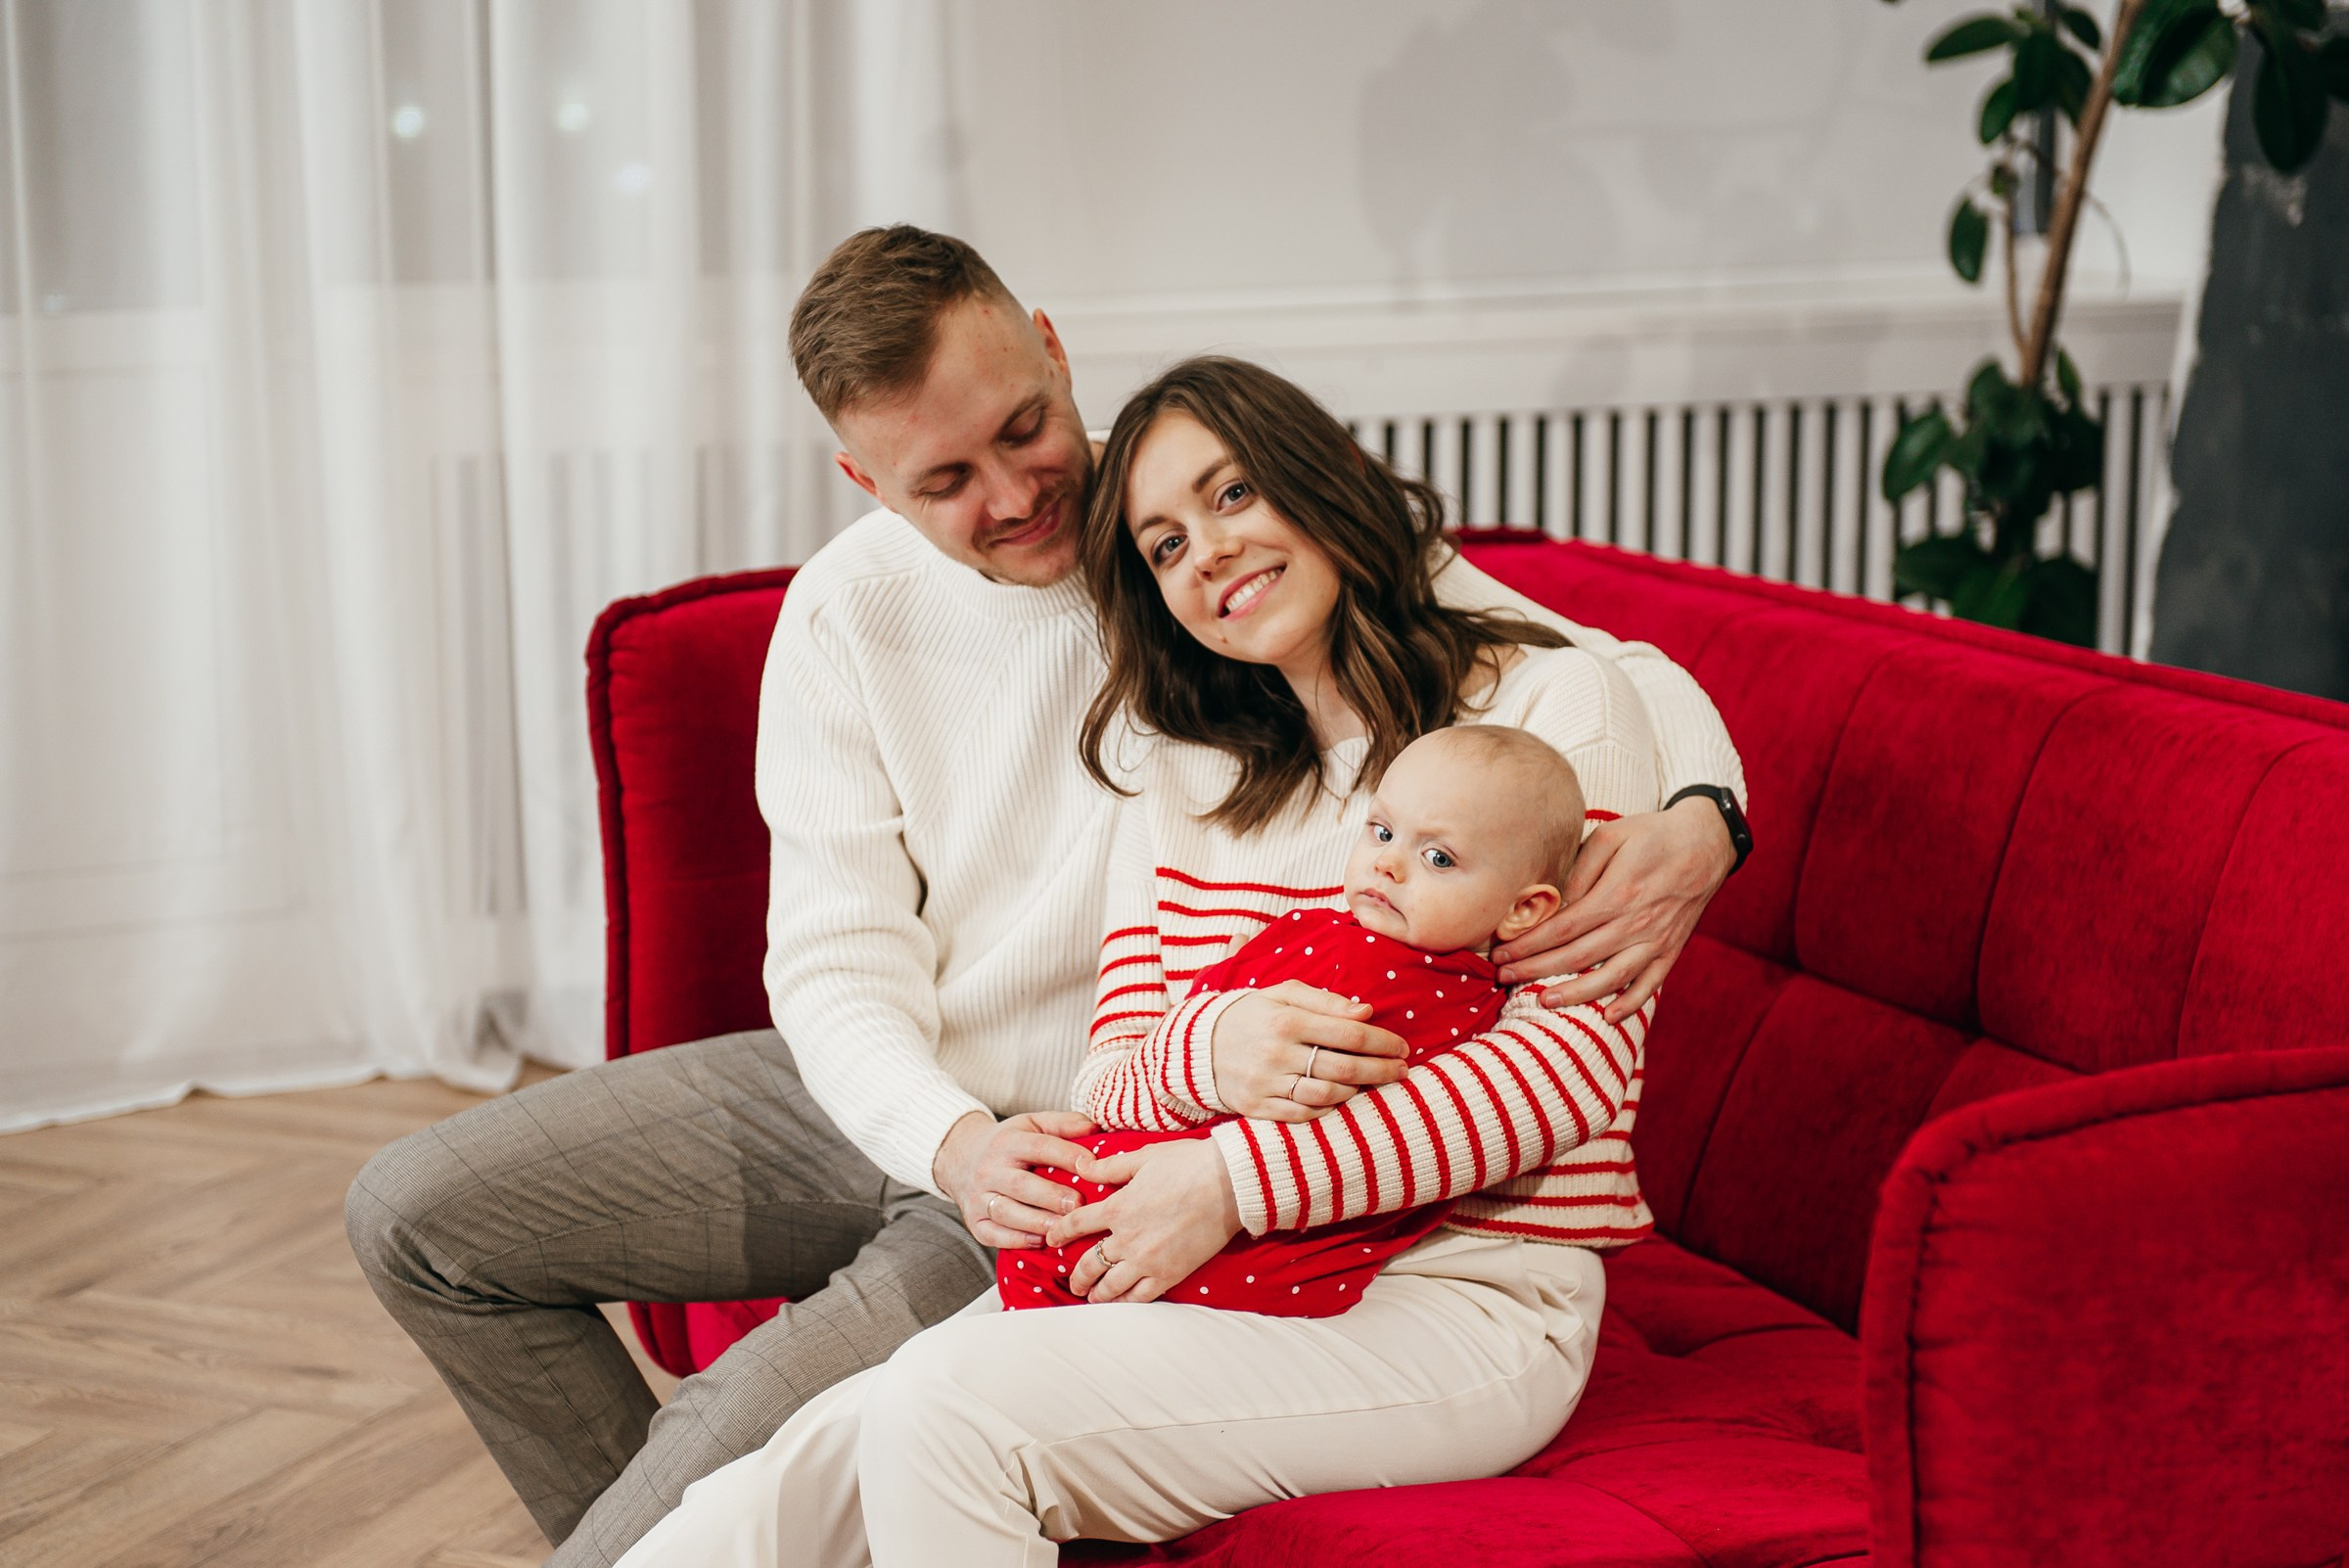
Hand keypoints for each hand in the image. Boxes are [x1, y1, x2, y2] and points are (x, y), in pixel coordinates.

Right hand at [932, 1109, 1096, 1248]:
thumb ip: (1063, 1124)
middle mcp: (989, 1169)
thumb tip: (1094, 1128)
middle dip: (1051, 1196)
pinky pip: (993, 1234)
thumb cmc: (1008, 1142)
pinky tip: (1040, 1241)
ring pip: (1006, 1212)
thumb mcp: (1032, 1124)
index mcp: (1007, 1142)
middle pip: (1021, 1184)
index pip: (1039, 1147)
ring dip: (1036, 1222)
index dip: (1066, 1155)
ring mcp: (979, 1197)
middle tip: (1079, 1204)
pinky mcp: (974, 1221)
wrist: (960, 1157)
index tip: (1091, 1165)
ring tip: (1062, 1228)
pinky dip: (1016, 1240)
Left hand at [1046, 1138, 1241, 1303]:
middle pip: (1089, 1264)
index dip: (1060, 1233)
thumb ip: (1110, 1167)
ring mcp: (1147, 1260)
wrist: (1229, 1184)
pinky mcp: (1170, 1273)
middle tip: (1073, 1283)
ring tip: (1092, 1298)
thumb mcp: (1144, 1157)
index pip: (1076, 1224)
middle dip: (1077, 1276)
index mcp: (1118, 1207)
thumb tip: (1082, 1166)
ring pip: (1110, 1286)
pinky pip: (1140, 1296)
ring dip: (1096, 1293)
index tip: (1052, 1240)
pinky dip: (1126, 1301)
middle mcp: (1126, 1238)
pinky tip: (1121, 1302)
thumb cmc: (1188, 1163)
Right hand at [1209, 983, 1408, 1119]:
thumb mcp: (1283, 994)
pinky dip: (1329, 1107)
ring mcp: (1266, 1083)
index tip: (1402, 1046)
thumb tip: (1366, 1011)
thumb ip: (1325, 1001)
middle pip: (1344, 1067)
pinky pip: (1304, 1114)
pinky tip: (1342, 1097)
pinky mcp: (1257, 1108)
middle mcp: (1276, 1053)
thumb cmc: (1252, 1014)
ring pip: (1327, 1094)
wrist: (1199, 1045)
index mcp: (1286, 1019)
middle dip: (1381, 1070)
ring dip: (1358, 1090)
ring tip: (1372, 1083)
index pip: (1348, 1032)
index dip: (1382, 1041)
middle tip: (1402, 1070)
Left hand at [1490, 795, 1734, 1022]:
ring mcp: (1657, 940)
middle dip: (1537, 970)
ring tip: (1544, 1002)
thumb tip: (1558, 902)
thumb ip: (1581, 869)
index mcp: (1617, 893)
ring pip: (1612, 978)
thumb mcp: (1611, 835)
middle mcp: (1637, 922)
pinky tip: (1606, 1016)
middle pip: (1578, 956)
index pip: (1562, 928)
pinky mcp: (1672, 950)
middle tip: (1505, 977)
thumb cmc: (1651, 835)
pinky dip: (1630, 1003)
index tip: (1502, 953)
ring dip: (1575, 994)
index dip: (1528, 944)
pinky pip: (1650, 983)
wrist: (1706, 842)